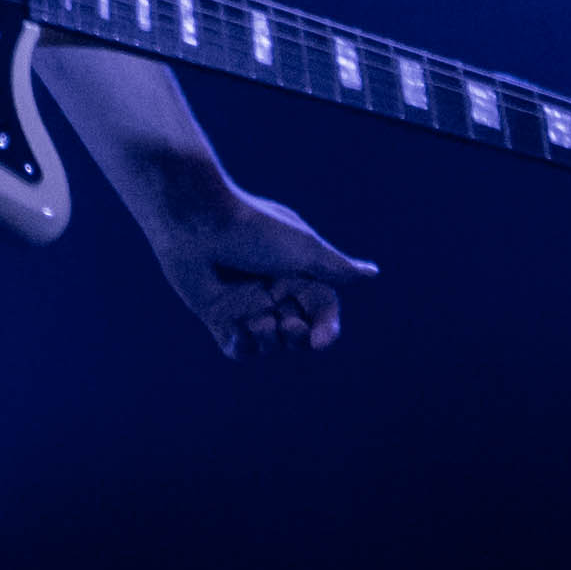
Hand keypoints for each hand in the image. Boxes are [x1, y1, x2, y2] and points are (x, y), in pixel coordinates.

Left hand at [140, 177, 376, 359]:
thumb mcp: (303, 248)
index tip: (321, 340)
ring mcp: (245, 304)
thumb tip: (372, 274)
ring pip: (270, 343)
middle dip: (296, 336)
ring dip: (268, 340)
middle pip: (298, 332)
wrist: (198, 222)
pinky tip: (240, 331)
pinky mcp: (218, 316)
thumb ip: (335, 268)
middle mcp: (274, 289)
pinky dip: (243, 345)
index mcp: (298, 272)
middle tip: (286, 325)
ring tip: (258, 323)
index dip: (326, 329)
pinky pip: (238, 347)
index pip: (322, 310)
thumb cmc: (254, 229)